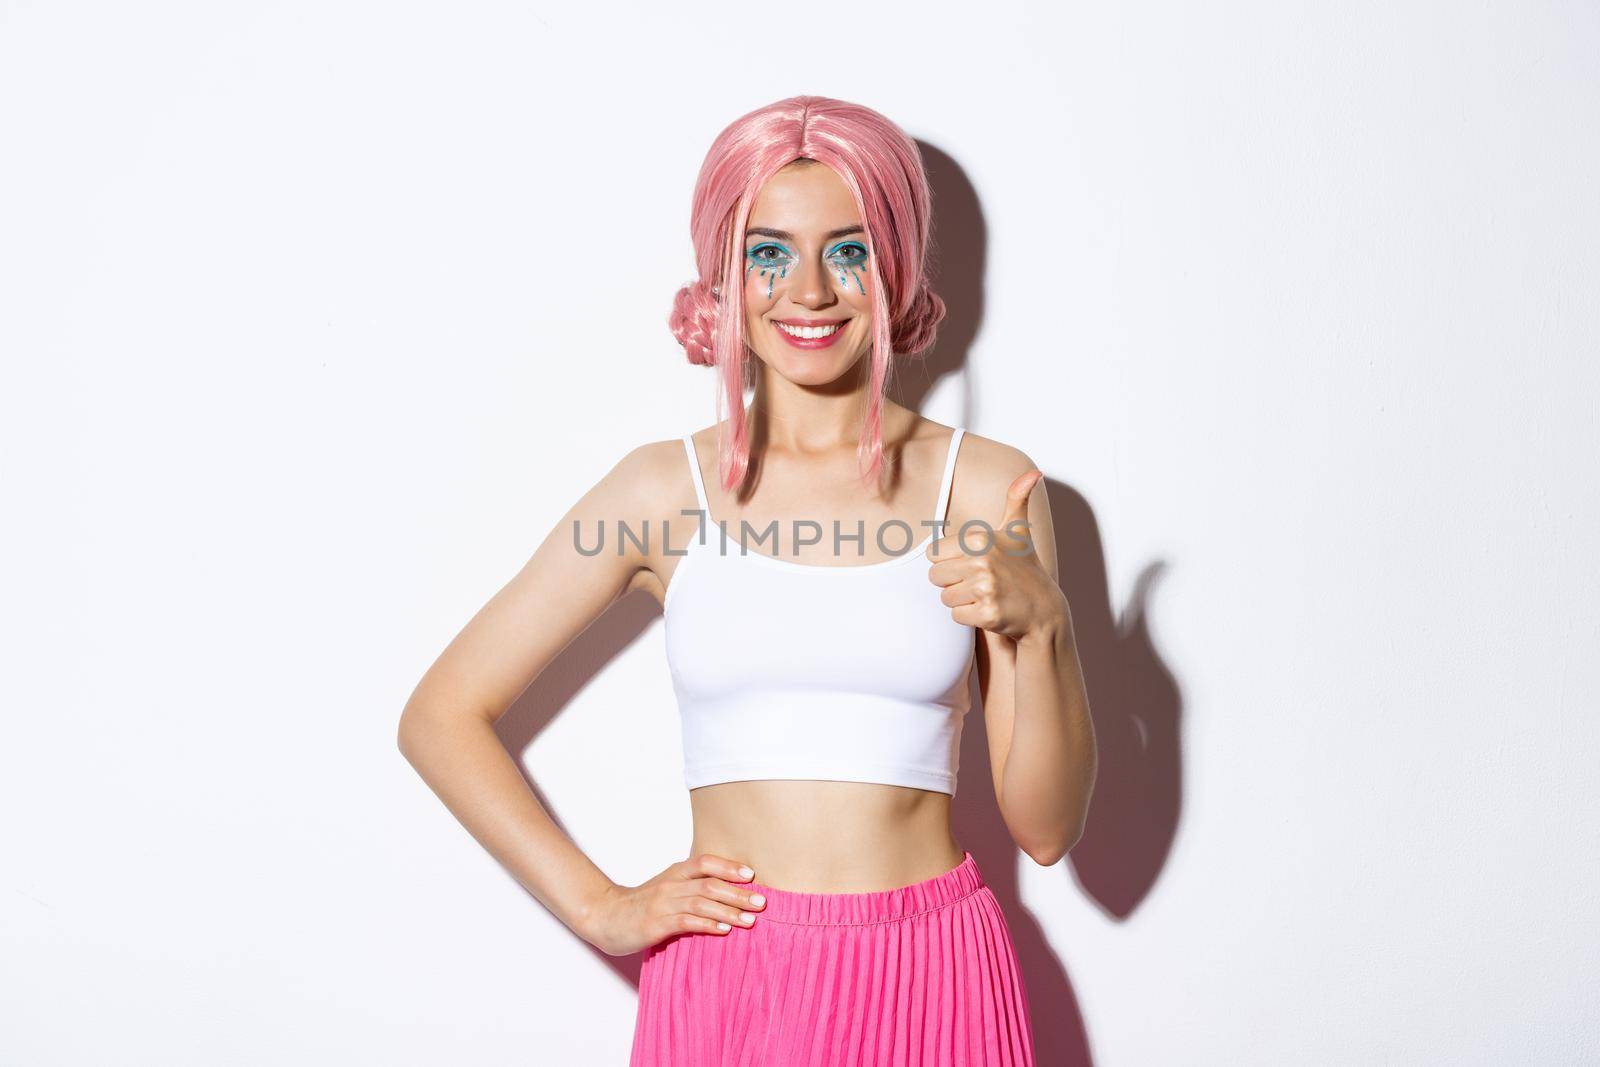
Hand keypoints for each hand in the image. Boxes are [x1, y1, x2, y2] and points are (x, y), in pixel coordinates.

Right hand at [582, 853, 766, 956]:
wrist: (606, 916)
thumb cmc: (641, 904)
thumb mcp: (667, 888)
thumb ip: (692, 886)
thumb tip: (728, 891)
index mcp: (675, 872)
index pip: (705, 862)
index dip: (729, 867)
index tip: (752, 875)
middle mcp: (671, 884)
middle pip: (709, 883)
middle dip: (738, 893)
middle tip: (762, 902)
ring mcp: (662, 904)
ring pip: (701, 902)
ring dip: (729, 911)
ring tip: (750, 920)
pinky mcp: (656, 924)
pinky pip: (686, 922)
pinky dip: (708, 924)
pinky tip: (724, 930)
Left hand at [926, 468, 1066, 641]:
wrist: (1043, 610)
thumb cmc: (1024, 568)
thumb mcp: (1018, 531)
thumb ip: (1017, 499)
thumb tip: (1034, 472)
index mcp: (980, 538)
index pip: (933, 554)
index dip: (950, 562)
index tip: (973, 564)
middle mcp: (982, 560)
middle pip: (935, 576)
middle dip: (952, 583)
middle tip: (980, 583)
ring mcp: (986, 587)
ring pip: (945, 598)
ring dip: (961, 601)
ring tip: (986, 595)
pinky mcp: (987, 613)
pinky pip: (956, 616)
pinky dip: (969, 617)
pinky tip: (989, 610)